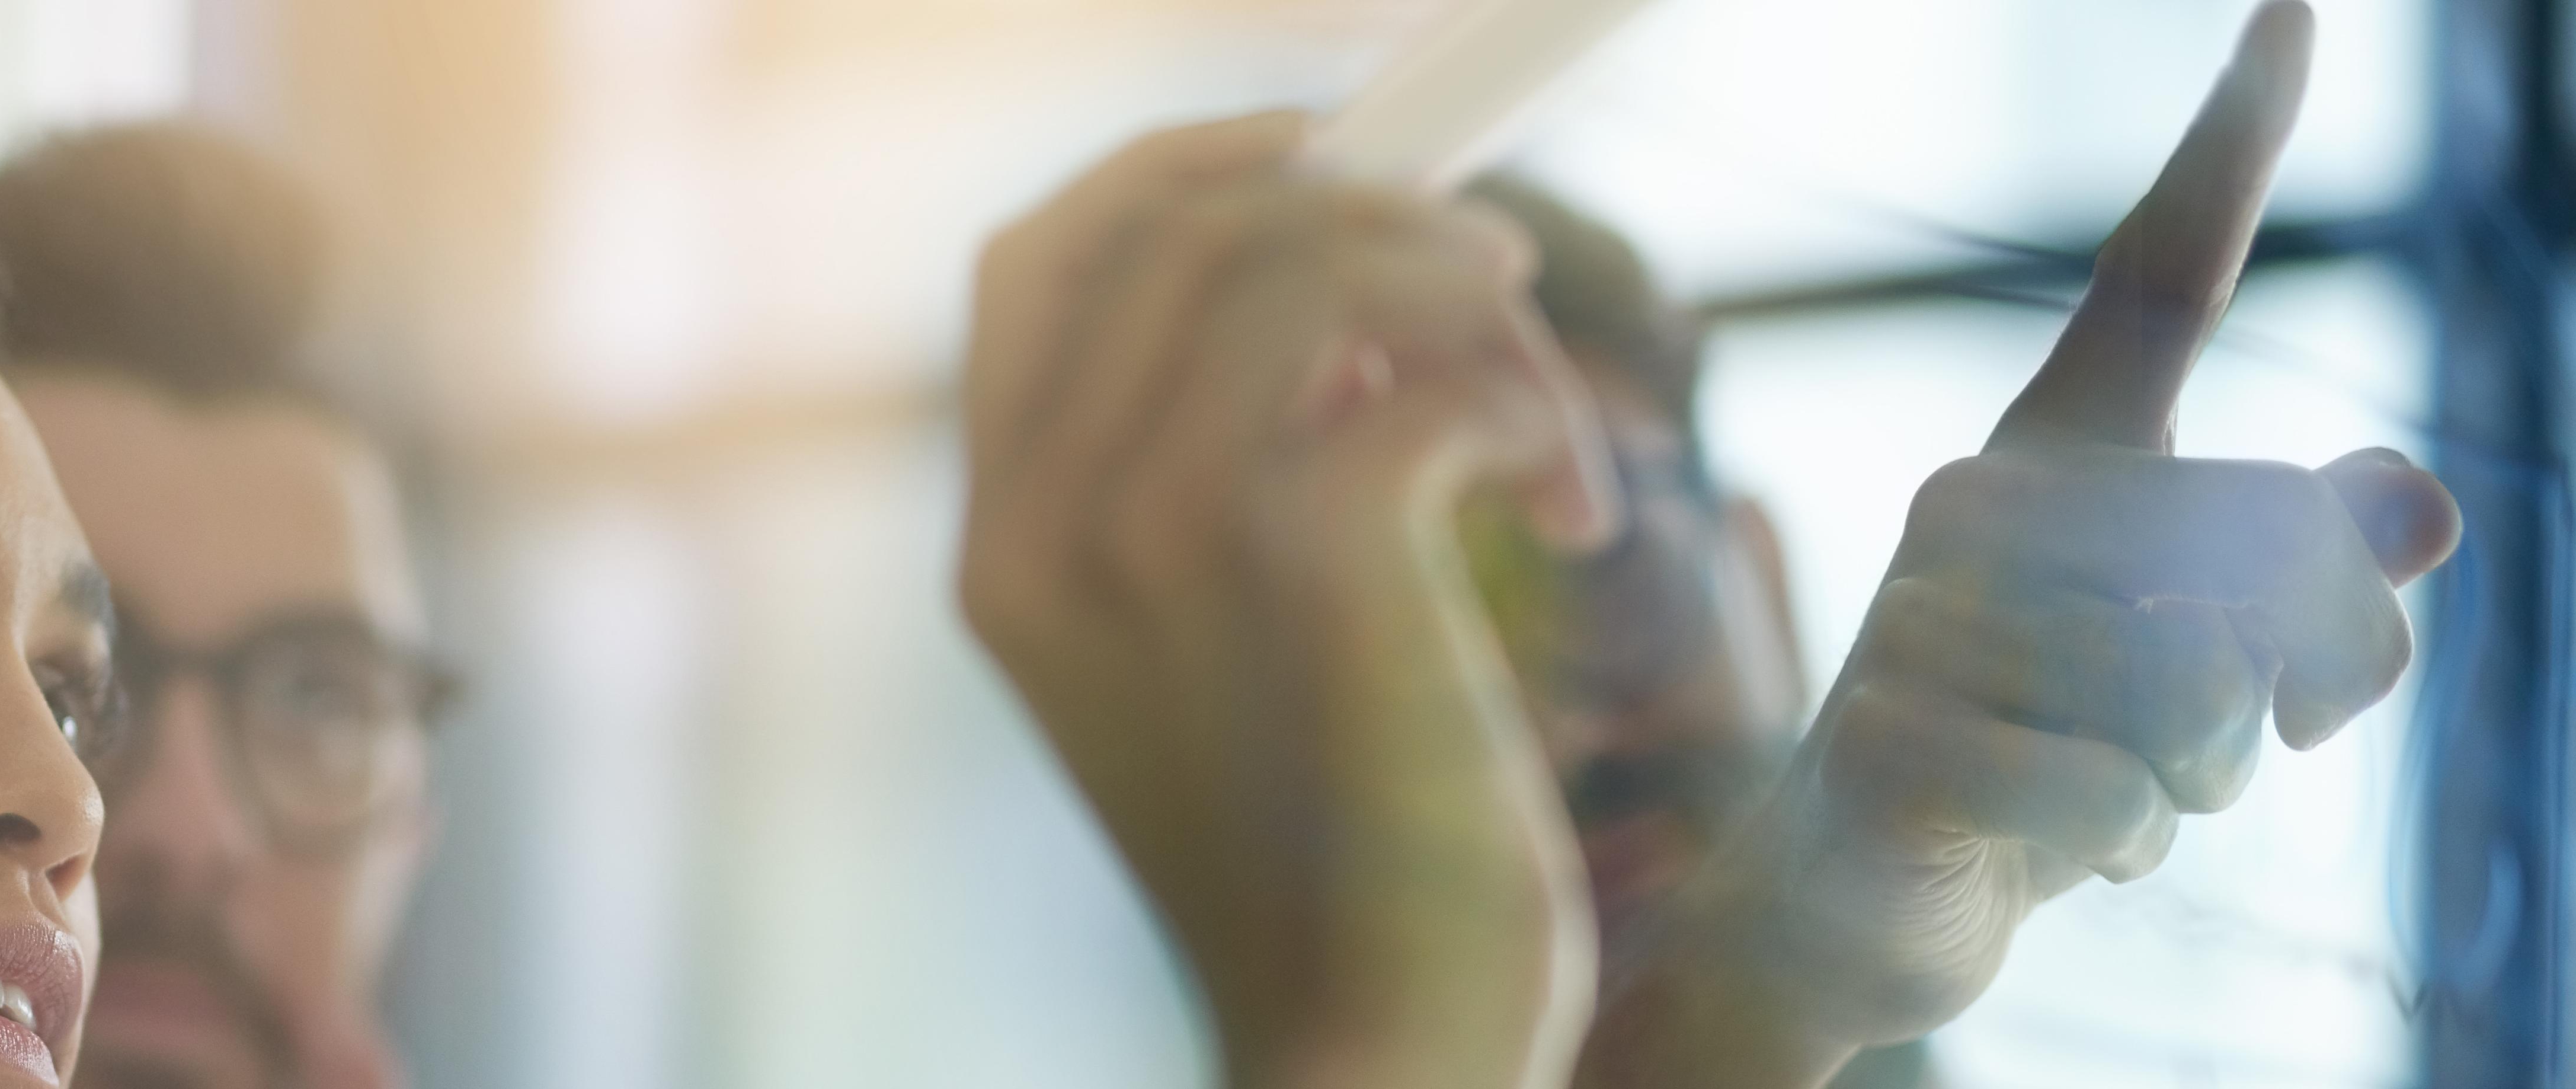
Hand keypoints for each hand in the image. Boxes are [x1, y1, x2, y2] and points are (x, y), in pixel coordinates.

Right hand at [957, 111, 1618, 1088]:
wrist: (1366, 1040)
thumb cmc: (1323, 856)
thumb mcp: (1212, 650)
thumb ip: (1207, 478)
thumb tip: (1330, 303)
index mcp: (1000, 548)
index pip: (1032, 261)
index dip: (1174, 169)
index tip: (1314, 151)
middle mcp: (1044, 526)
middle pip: (1177, 229)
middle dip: (1357, 207)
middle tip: (1491, 274)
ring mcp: (1156, 536)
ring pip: (1304, 267)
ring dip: (1465, 303)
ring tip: (1546, 417)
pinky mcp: (1305, 560)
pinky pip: (1427, 373)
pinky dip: (1535, 408)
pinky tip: (1575, 508)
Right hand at [1580, 5, 2463, 1082]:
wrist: (1846, 905)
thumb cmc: (2039, 761)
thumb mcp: (2203, 674)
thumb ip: (2315, 586)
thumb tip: (2414, 500)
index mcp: (2056, 455)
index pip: (2165, 272)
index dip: (2236, 138)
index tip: (2295, 5)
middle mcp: (1978, 499)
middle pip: (2265, 551)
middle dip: (2283, 688)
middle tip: (2179, 745)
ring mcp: (1923, 614)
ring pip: (2201, 691)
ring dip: (2191, 785)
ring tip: (2091, 790)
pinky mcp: (1893, 737)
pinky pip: (2115, 795)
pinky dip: (2107, 847)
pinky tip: (2029, 843)